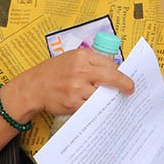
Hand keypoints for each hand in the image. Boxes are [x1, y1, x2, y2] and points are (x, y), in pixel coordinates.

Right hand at [15, 48, 133, 115]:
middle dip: (124, 84)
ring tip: (106, 98)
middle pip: (111, 77)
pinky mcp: (73, 102)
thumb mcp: (72, 58)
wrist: (33, 87)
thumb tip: (113, 71)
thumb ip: (91, 62)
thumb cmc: (53, 72)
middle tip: (130, 89)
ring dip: (106, 97)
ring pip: (102, 94)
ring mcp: (76, 87)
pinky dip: (96, 107)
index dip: (118, 73)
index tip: (124, 78)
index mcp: (82, 56)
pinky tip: (96, 107)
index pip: (109, 64)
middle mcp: (80, 70)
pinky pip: (91, 107)